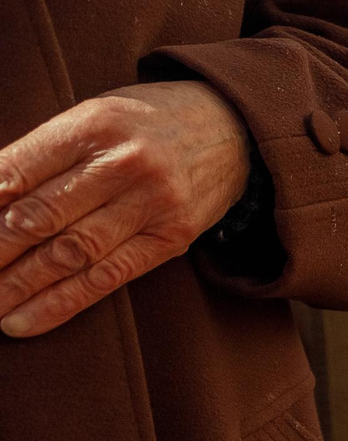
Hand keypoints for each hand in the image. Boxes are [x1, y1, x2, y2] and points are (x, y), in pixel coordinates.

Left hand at [0, 81, 251, 337]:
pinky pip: (108, 278)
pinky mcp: (173, 236)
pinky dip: (61, 304)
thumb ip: (41, 156)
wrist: (233, 128)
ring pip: (69, 253)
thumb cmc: (144, 125)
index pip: (16, 172)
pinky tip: (24, 322)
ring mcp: (152, 202)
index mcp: (92, 125)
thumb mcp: (92, 119)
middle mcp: (123, 163)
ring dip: (17, 286)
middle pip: (39, 217)